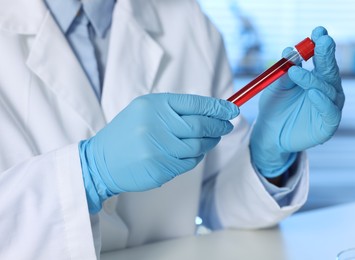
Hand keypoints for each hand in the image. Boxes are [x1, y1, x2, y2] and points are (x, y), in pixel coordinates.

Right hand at [79, 93, 238, 212]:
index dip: (217, 107)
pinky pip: (189, 162)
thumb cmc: (126, 133)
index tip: (232, 109)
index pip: (195, 104)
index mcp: (153, 105)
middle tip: (226, 126)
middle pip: (201, 126)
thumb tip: (211, 111)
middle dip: (219, 126)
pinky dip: (196, 156)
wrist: (101, 161)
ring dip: (210, 142)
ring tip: (212, 139)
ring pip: (198, 146)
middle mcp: (155, 125)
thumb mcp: (144, 111)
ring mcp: (158, 149)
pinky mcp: (160, 169)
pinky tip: (194, 152)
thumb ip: (174, 109)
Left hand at [250, 26, 344, 177]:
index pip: (322, 58)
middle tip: (321, 41)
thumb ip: (284, 72)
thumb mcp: (276, 87)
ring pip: (326, 89)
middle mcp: (327, 89)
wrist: (269, 134)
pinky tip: (312, 93)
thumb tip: (289, 51)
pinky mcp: (328, 124)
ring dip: (311, 79)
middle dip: (325, 54)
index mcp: (316, 77)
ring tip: (296, 72)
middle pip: (329, 70)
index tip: (318, 31)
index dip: (321, 44)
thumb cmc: (274, 107)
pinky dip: (321, 102)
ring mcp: (329, 106)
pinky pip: (328, 111)